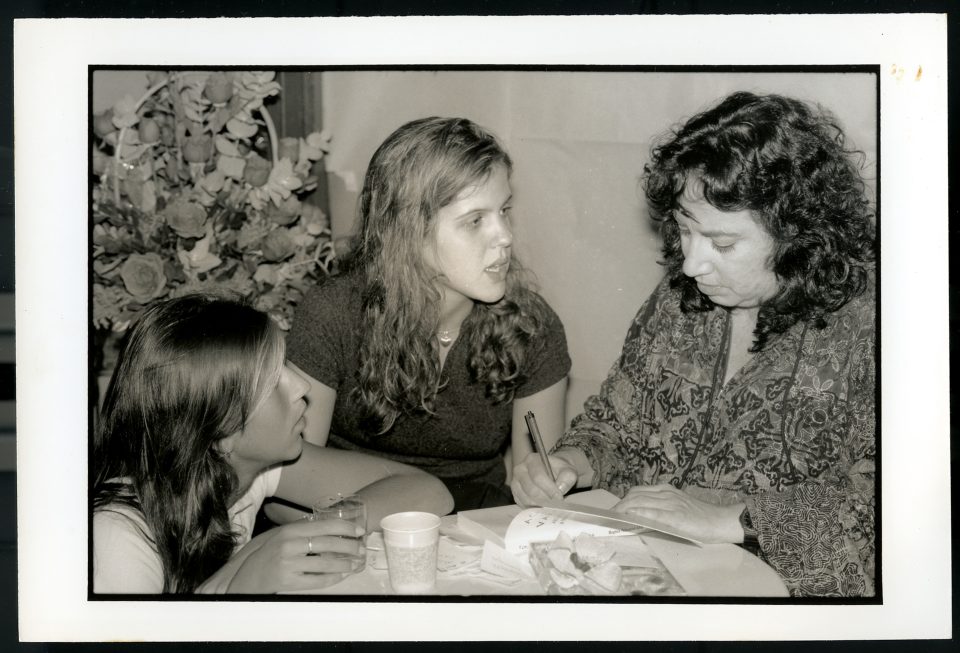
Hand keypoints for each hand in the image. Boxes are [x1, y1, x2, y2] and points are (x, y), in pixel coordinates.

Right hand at [226, 517, 364, 592]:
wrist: (247, 575)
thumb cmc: (269, 552)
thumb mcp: (283, 534)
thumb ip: (304, 529)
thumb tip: (333, 525)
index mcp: (290, 530)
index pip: (325, 525)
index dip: (345, 527)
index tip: (359, 530)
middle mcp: (290, 545)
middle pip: (328, 544)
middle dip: (350, 547)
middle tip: (361, 549)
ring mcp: (289, 564)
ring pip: (325, 564)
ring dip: (345, 564)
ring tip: (356, 564)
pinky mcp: (288, 581)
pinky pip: (317, 580)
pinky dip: (332, 578)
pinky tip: (341, 575)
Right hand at [510, 451, 577, 505]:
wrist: (553, 473)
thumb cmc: (560, 471)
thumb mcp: (569, 471)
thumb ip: (567, 478)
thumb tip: (560, 489)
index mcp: (532, 460)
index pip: (538, 477)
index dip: (549, 489)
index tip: (559, 497)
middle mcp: (520, 470)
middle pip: (531, 489)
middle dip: (546, 499)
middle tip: (556, 503)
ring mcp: (515, 482)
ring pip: (526, 499)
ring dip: (540, 505)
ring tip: (551, 504)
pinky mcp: (515, 493)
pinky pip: (523, 505)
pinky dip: (534, 508)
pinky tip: (543, 505)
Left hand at [613, 484, 744, 543]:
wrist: (721, 521)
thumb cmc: (700, 517)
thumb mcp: (678, 506)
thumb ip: (661, 508)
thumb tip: (639, 516)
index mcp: (666, 490)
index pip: (637, 492)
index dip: (623, 501)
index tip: (613, 511)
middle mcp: (666, 494)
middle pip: (635, 496)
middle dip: (619, 507)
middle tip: (609, 518)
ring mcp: (671, 504)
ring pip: (640, 503)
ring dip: (624, 511)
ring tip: (613, 519)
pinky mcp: (676, 517)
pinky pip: (653, 513)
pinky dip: (639, 514)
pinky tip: (630, 518)